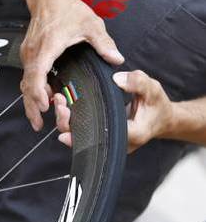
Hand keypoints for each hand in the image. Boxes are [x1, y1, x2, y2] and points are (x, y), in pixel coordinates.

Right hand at [20, 0, 124, 130]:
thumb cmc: (66, 8)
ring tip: (38, 119)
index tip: (45, 107)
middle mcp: (33, 53)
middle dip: (31, 106)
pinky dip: (33, 89)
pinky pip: (28, 75)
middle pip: (27, 84)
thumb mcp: (90, 24)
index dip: (38, 93)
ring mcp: (29, 54)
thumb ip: (104, 44)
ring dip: (30, 100)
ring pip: (25, 82)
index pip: (37, 74)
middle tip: (39, 125)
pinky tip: (43, 99)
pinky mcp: (30, 54)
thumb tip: (117, 60)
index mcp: (47, 48)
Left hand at [56, 70, 175, 153]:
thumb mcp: (152, 89)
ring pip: (82, 137)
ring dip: (67, 122)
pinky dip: (72, 121)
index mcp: (132, 134)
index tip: (66, 118)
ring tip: (59, 101)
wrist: (160, 118)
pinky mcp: (104, 136)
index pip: (104, 136)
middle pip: (87, 140)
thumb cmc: (156, 105)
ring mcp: (110, 141)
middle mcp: (118, 142)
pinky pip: (84, 132)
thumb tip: (117, 79)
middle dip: (68, 123)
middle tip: (60, 103)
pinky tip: (64, 106)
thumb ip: (137, 82)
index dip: (81, 131)